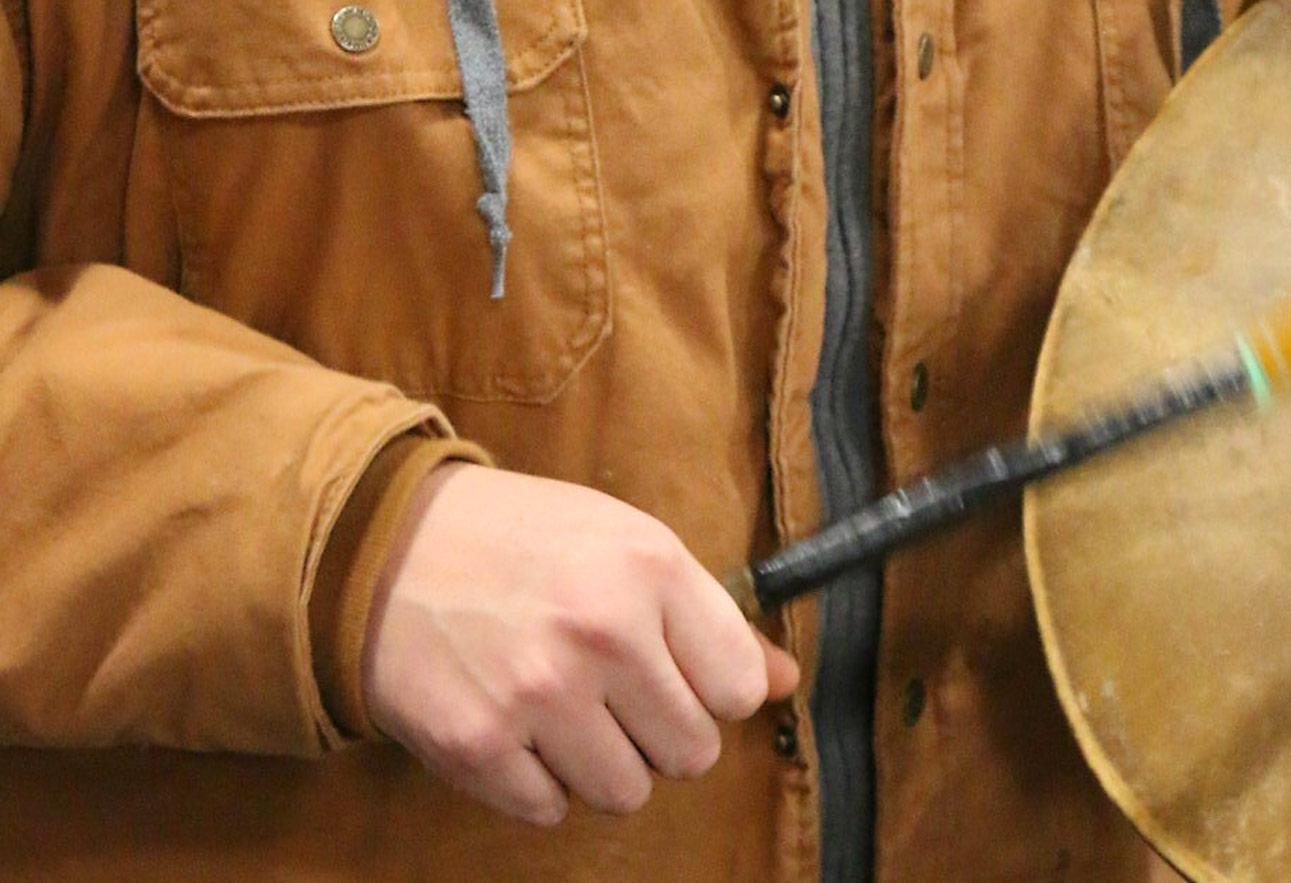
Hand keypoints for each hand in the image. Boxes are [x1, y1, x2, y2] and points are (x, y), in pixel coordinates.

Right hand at [361, 462, 799, 825]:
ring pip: (626, 794)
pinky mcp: (476, 744)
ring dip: (598, 764)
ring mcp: (537, 693)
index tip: (671, 671)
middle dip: (657, 734)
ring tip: (559, 707)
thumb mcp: (625, 546)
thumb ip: (711, 620)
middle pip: (691, 754)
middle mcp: (601, 631)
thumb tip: (784, 681)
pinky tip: (512, 724)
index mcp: (650, 569)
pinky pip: (550, 810)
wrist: (377, 544)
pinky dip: (535, 782)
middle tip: (608, 692)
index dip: (708, 690)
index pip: (738, 691)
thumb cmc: (520, 543)